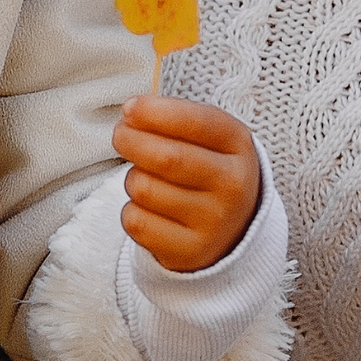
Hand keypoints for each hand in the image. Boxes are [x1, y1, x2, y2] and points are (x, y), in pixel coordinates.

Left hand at [117, 96, 261, 273]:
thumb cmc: (207, 170)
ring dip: (133, 180)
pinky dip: (132, 211)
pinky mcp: (190, 251)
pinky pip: (137, 221)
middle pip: (166, 157)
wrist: (231, 230)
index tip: (129, 108)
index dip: (155, 113)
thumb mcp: (207, 138)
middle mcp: (234, 186)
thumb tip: (131, 113)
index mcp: (239, 146)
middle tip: (121, 136)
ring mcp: (214, 223)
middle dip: (130, 140)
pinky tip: (150, 210)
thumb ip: (175, 119)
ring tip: (148, 181)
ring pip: (144, 189)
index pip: (197, 123)